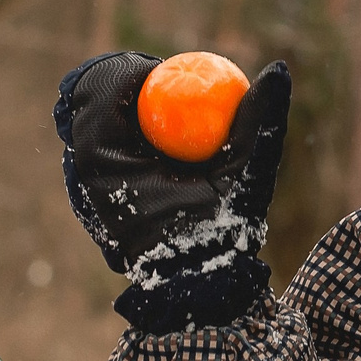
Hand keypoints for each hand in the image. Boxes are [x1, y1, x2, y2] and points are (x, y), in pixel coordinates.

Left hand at [55, 52, 291, 330]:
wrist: (194, 292)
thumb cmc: (218, 236)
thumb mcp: (246, 174)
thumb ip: (258, 120)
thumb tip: (279, 69)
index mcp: (101, 157)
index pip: (102, 87)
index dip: (133, 70)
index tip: (169, 75)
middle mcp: (81, 169)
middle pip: (89, 99)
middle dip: (128, 86)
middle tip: (168, 89)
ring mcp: (82, 185)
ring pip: (93, 124)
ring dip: (127, 113)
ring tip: (168, 125)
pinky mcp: (93, 198)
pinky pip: (105, 151)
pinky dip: (129, 140)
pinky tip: (164, 152)